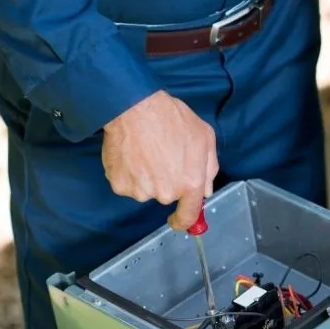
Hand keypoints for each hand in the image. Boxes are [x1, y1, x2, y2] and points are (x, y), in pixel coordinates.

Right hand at [102, 90, 218, 230]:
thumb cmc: (171, 118)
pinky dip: (128, 173)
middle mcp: (166, 192)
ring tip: (146, 151)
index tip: (178, 220)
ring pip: (146, 189)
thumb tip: (206, 190)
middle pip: (166, 195)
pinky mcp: (120, 185)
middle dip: (165, 180)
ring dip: (146, 176)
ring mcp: (141, 190)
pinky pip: (127, 184)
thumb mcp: (205, 137)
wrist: (135, 108)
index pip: (189, 215)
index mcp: (190, 183)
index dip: (184, 220)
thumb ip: (209, 168)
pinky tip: (131, 154)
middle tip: (161, 155)